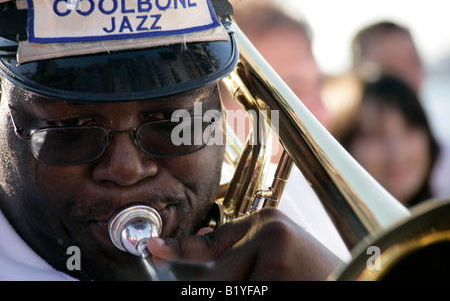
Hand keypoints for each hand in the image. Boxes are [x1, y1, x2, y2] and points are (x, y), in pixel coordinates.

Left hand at [146, 208, 342, 279]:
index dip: (177, 248)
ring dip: (229, 288)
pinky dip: (245, 290)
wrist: (362, 277)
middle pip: (211, 272)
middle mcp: (270, 235)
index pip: (209, 240)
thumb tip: (198, 243)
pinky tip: (270, 281)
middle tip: (197, 275)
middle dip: (198, 282)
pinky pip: (242, 293)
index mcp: (267, 223)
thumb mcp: (278, 254)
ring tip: (264, 276)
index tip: (152, 247)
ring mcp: (275, 261)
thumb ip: (241, 248)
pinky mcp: (279, 281)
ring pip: (223, 287)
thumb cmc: (316, 273)